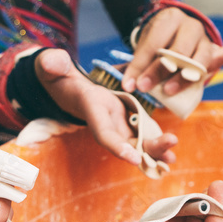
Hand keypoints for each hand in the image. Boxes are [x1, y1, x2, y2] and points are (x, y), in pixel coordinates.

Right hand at [34, 48, 177, 165]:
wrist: (67, 88)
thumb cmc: (58, 76)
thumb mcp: (52, 67)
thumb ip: (52, 64)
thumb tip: (53, 61)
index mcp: (92, 111)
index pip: (104, 133)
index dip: (118, 146)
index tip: (133, 157)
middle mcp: (106, 125)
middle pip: (126, 144)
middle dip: (146, 150)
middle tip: (167, 150)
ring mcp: (117, 126)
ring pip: (137, 144)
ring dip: (154, 152)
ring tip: (171, 160)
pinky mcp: (126, 122)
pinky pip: (142, 137)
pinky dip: (155, 147)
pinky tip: (170, 157)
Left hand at [121, 8, 222, 96]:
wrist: (178, 36)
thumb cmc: (160, 46)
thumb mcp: (146, 51)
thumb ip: (136, 66)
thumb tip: (123, 83)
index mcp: (168, 20)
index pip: (154, 43)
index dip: (140, 65)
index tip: (129, 84)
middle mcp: (190, 26)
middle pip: (177, 51)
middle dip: (159, 71)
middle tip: (144, 88)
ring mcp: (205, 39)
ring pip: (199, 58)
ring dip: (184, 77)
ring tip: (167, 91)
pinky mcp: (218, 51)